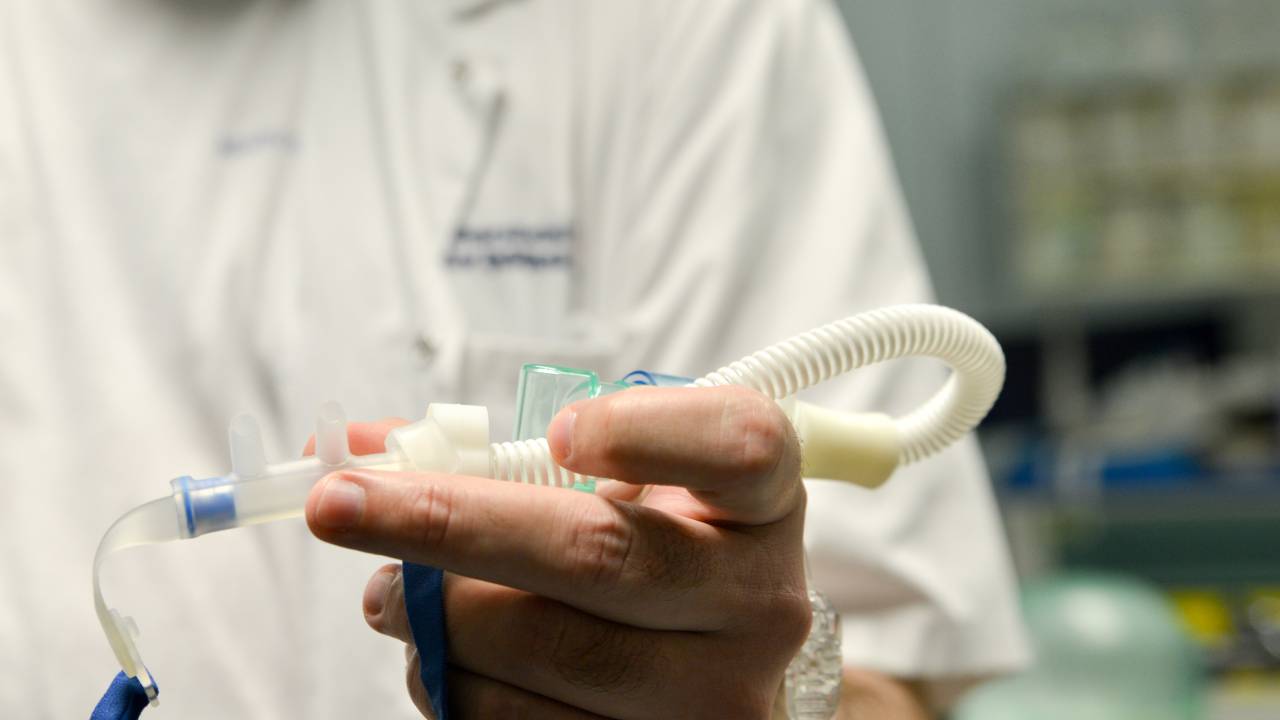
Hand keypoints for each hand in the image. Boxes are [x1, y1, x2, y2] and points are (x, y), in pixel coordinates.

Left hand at [304, 386, 811, 718]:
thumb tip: (360, 450)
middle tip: (339, 505)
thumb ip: (507, 453)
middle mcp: (758, 601)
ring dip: (434, 620)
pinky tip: (438, 659)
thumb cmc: (646, 549)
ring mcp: (721, 698)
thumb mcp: (614, 484)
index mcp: (757, 500)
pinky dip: (455, 688)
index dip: (647, 432)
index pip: (737, 446)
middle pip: (600, 555)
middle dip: (449, 525)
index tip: (558, 430)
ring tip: (391, 596)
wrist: (704, 666)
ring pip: (547, 653)